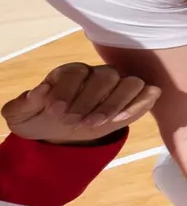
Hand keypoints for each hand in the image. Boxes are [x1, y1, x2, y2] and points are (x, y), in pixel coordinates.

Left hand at [2, 63, 160, 144]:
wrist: (59, 134)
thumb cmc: (40, 119)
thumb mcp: (20, 115)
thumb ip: (25, 102)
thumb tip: (41, 90)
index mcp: (69, 73)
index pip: (76, 72)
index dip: (66, 91)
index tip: (55, 111)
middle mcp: (97, 75)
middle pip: (106, 76)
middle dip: (90, 100)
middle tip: (74, 122)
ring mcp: (118, 87)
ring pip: (130, 82)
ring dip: (115, 103)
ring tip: (97, 123)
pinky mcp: (134, 101)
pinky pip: (148, 94)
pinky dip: (140, 104)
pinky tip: (121, 119)